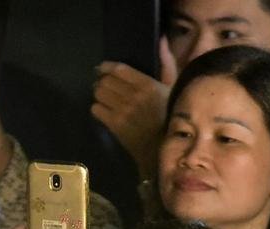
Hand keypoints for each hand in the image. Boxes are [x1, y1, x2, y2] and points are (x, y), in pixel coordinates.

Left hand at [91, 38, 177, 174]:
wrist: (163, 147)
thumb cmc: (170, 115)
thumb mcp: (173, 87)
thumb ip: (167, 63)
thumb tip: (161, 40)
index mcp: (147, 85)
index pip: (119, 70)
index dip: (106, 67)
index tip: (102, 68)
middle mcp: (133, 96)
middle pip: (105, 81)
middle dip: (102, 81)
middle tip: (103, 84)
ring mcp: (122, 111)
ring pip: (99, 94)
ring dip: (99, 94)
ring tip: (103, 97)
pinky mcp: (115, 125)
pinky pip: (96, 110)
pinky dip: (97, 108)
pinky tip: (104, 110)